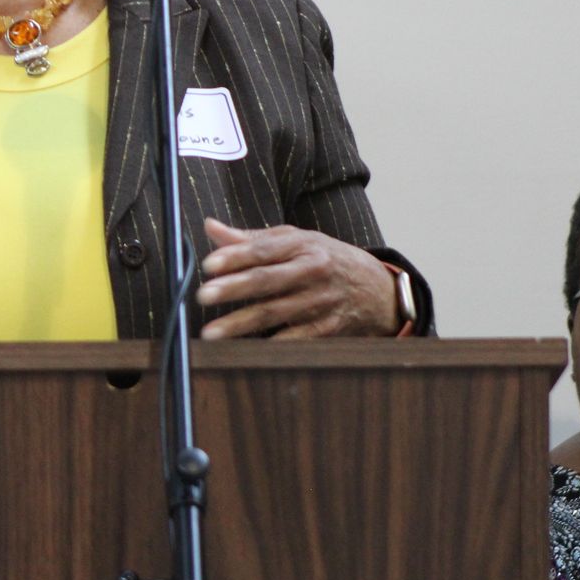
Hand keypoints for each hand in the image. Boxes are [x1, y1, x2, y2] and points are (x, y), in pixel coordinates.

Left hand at [194, 217, 399, 338]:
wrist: (377, 288)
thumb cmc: (325, 259)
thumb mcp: (295, 241)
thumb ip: (251, 239)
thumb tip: (210, 227)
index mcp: (302, 245)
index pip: (263, 250)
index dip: (235, 257)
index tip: (208, 265)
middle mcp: (313, 271)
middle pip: (268, 280)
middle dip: (234, 288)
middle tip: (202, 295)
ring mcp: (321, 301)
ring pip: (276, 313)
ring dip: (241, 324)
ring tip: (211, 332)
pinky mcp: (328, 328)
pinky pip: (296, 339)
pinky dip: (273, 345)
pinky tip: (248, 352)